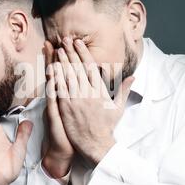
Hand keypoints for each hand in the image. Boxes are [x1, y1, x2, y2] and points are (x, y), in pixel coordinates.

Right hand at [41, 41, 74, 177]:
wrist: (65, 149)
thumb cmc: (74, 130)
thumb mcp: (79, 111)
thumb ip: (86, 95)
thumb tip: (90, 84)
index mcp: (67, 96)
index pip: (65, 74)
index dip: (65, 59)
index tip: (64, 45)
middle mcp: (60, 99)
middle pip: (58, 75)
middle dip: (56, 58)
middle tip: (52, 42)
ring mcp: (56, 106)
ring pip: (53, 84)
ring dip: (52, 68)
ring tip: (51, 53)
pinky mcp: (54, 115)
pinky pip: (53, 100)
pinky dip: (52, 88)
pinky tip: (52, 78)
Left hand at [53, 37, 133, 164]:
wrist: (97, 143)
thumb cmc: (108, 126)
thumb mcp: (119, 107)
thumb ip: (124, 90)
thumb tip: (133, 77)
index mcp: (100, 90)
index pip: (90, 66)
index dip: (83, 52)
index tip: (78, 43)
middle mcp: (88, 92)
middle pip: (77, 68)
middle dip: (71, 52)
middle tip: (64, 40)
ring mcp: (76, 99)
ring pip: (67, 76)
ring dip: (62, 61)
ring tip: (57, 50)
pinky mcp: (66, 107)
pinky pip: (59, 89)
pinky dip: (55, 78)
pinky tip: (51, 68)